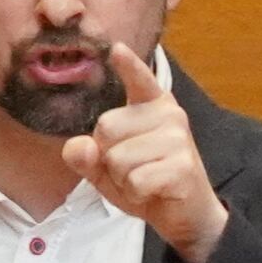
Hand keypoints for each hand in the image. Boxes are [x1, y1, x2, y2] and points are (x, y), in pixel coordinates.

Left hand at [60, 40, 226, 262]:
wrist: (185, 214)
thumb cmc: (146, 182)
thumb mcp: (106, 170)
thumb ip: (85, 156)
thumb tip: (77, 147)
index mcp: (152, 107)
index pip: (139, 81)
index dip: (128, 65)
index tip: (117, 48)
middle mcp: (168, 115)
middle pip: (105, 128)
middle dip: (108, 157)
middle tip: (134, 168)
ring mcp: (178, 139)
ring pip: (118, 158)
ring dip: (123, 180)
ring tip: (145, 181)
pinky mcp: (182, 165)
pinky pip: (135, 180)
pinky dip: (136, 194)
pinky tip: (153, 192)